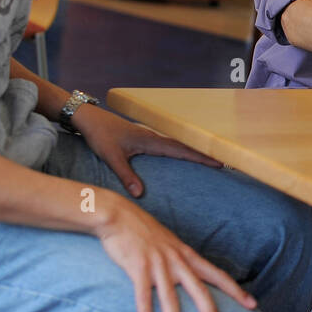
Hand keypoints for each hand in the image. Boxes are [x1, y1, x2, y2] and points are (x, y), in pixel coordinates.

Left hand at [73, 104, 221, 198]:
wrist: (89, 118)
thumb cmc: (100, 135)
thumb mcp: (112, 157)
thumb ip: (126, 175)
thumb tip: (140, 194)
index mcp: (151, 140)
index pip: (181, 150)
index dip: (200, 157)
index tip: (218, 162)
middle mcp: (154, 136)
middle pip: (184, 146)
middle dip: (203, 154)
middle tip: (222, 163)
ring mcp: (150, 135)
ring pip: (177, 144)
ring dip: (193, 151)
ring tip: (208, 159)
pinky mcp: (144, 137)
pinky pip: (169, 144)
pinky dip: (181, 149)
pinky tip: (182, 154)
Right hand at [92, 191, 255, 311]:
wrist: (120, 216)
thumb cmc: (144, 233)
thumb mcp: (170, 244)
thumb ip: (182, 260)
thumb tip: (192, 275)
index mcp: (188, 256)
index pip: (217, 275)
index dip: (236, 290)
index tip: (253, 305)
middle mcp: (177, 261)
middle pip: (199, 290)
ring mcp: (158, 265)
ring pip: (170, 298)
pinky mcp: (138, 268)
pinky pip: (143, 296)